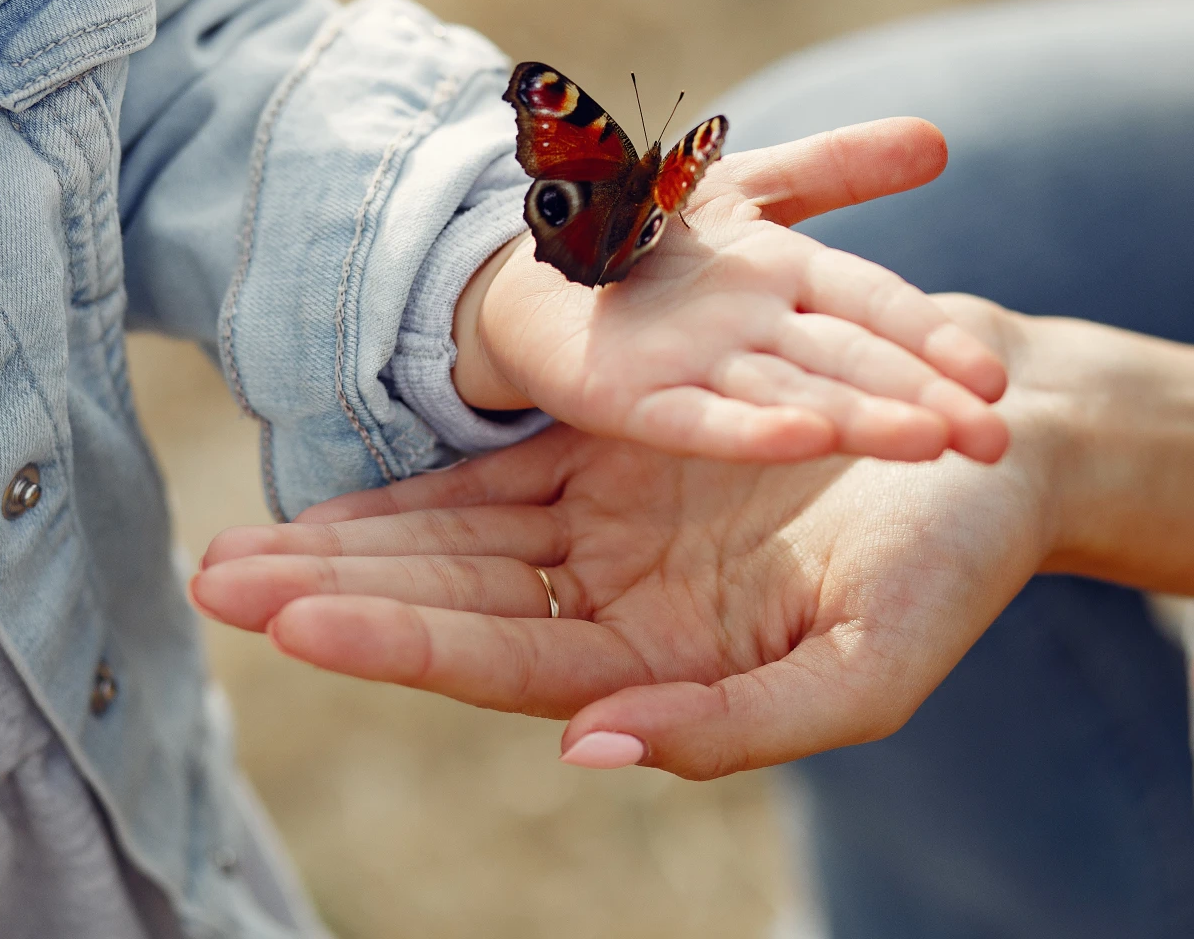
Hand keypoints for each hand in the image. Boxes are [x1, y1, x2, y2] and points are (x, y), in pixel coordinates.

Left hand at [192, 299, 1065, 779]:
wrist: (979, 440)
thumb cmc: (946, 562)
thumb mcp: (865, 669)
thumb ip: (734, 731)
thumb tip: (592, 752)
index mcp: (662, 662)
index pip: (496, 660)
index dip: (391, 639)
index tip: (284, 616)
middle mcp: (617, 600)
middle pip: (447, 600)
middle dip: (332, 591)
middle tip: (215, 579)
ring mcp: (609, 525)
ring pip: (452, 538)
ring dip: (351, 541)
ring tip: (242, 549)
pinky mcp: (618, 452)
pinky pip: (497, 471)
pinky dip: (420, 477)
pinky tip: (347, 486)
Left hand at [452, 119, 1008, 464]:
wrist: (544, 267)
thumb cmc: (651, 229)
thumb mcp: (748, 187)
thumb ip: (833, 167)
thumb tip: (938, 140)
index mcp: (788, 285)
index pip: (875, 307)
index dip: (932, 337)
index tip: (999, 378)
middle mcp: (755, 337)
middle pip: (849, 364)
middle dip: (921, 399)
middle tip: (998, 442)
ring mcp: (698, 373)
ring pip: (791, 398)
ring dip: (858, 419)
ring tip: (930, 441)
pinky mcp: (636, 402)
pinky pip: (698, 419)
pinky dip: (750, 429)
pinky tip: (806, 439)